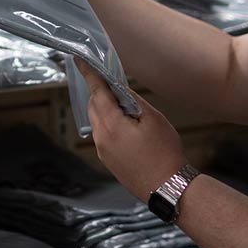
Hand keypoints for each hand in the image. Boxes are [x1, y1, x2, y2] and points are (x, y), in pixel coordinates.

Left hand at [74, 59, 185, 202]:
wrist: (167, 188)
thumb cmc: (165, 152)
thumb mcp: (154, 119)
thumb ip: (133, 101)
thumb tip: (119, 90)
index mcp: (111, 125)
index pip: (96, 92)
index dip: (89, 74)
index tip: (79, 59)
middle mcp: (101, 138)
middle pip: (93, 106)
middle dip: (100, 92)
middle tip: (115, 84)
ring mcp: (102, 152)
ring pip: (97, 122)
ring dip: (105, 109)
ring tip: (127, 109)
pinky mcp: (108, 161)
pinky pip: (102, 135)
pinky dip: (109, 124)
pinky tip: (127, 128)